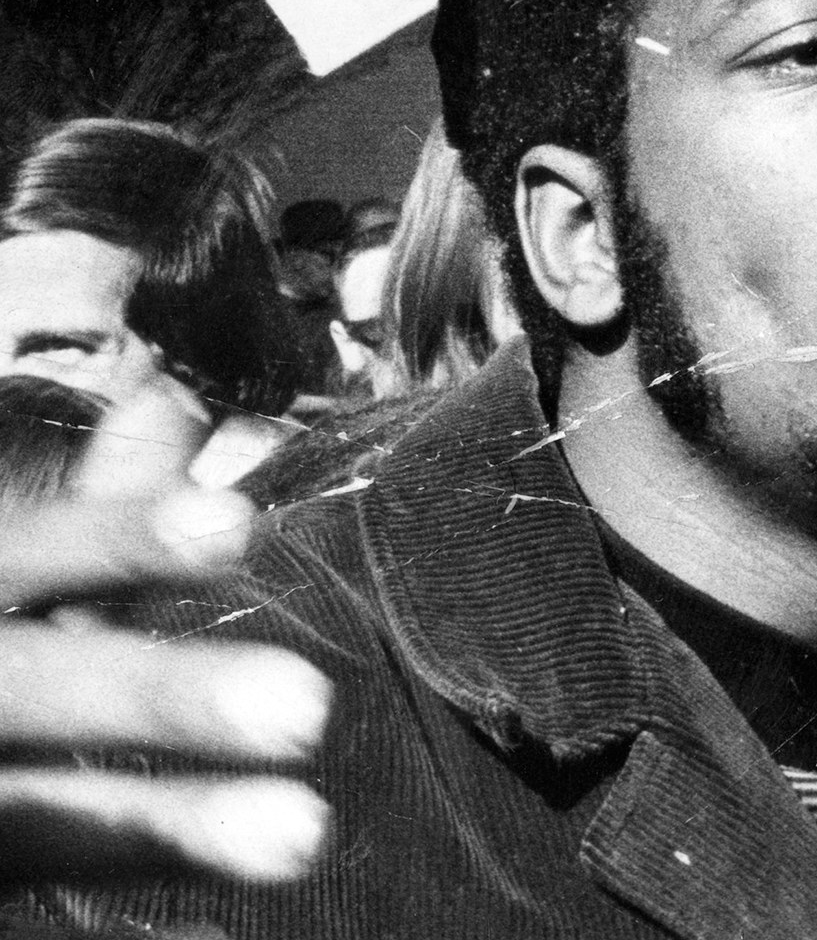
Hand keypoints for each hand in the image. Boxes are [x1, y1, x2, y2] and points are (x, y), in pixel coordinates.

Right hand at [0, 388, 329, 884]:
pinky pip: (36, 906)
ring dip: (165, 830)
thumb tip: (166, 407)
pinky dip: (146, 912)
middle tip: (307, 704)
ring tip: (301, 832)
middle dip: (157, 696)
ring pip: (34, 820)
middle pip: (31, 690)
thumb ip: (79, 521)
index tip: (236, 523)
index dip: (122, 540)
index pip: (29, 557)